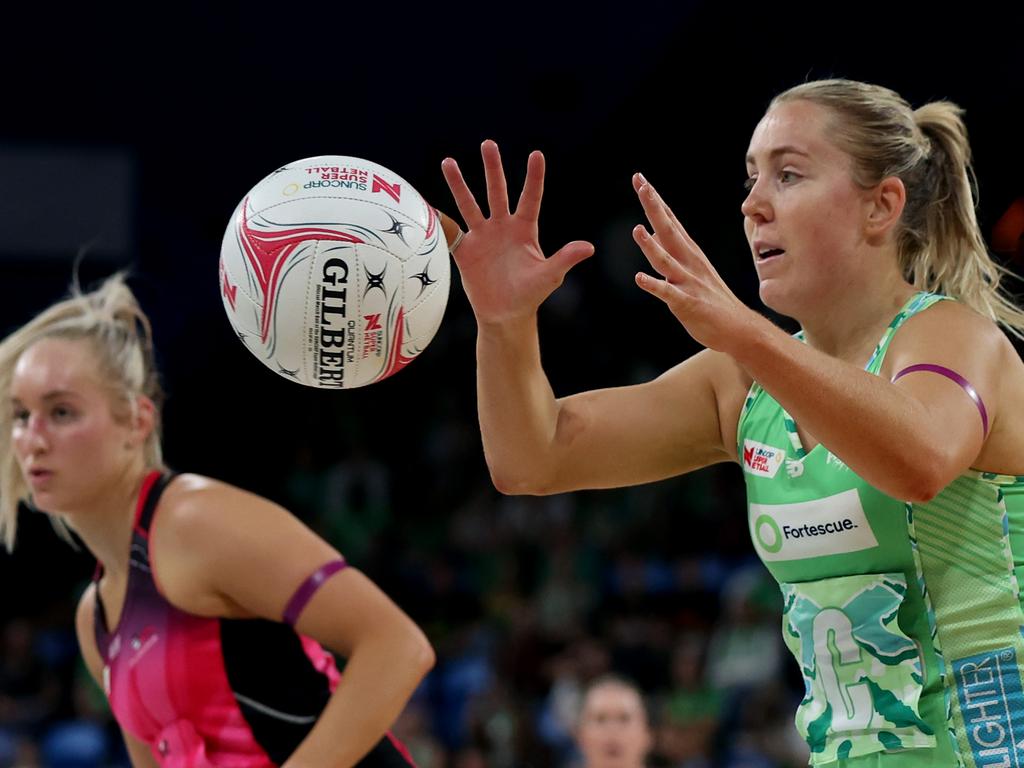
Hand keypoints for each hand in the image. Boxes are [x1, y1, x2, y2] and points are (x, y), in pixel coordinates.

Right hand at [441, 140, 593, 325]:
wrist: (505, 315)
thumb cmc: (530, 295)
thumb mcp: (550, 276)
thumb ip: (565, 258)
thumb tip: (589, 247)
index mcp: (525, 230)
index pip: (530, 198)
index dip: (533, 178)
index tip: (536, 154)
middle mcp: (502, 227)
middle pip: (496, 192)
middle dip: (492, 168)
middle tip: (488, 144)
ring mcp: (482, 237)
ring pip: (469, 204)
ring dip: (459, 184)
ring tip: (448, 162)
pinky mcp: (465, 250)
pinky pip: (451, 231)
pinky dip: (440, 220)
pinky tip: (426, 205)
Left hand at [632, 174, 756, 352]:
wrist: (739, 329)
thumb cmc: (712, 300)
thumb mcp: (691, 270)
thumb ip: (671, 251)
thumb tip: (653, 232)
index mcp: (689, 253)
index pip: (670, 221)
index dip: (655, 201)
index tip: (641, 179)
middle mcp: (689, 263)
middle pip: (668, 231)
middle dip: (654, 208)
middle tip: (642, 185)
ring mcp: (689, 283)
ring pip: (666, 261)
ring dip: (651, 246)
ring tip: (637, 230)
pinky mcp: (688, 304)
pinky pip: (669, 294)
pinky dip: (655, 286)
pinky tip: (640, 278)